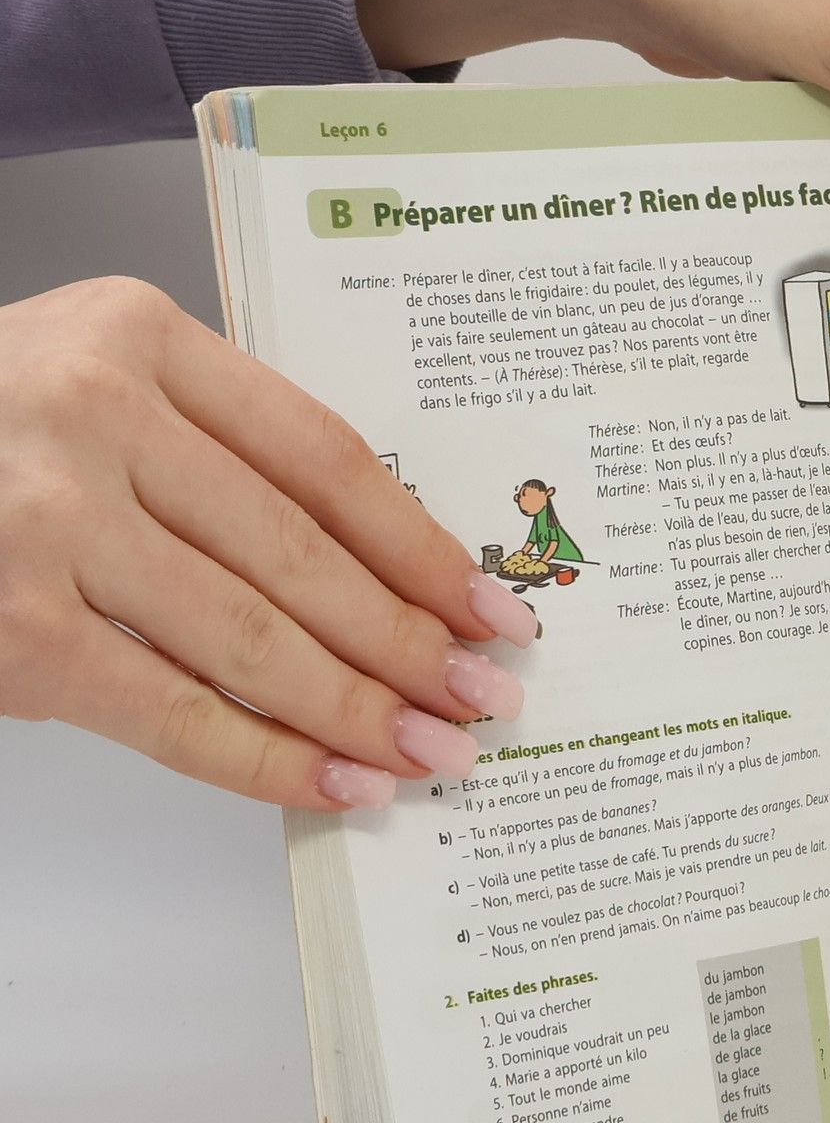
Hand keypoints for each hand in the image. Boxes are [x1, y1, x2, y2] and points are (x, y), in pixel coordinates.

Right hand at [0, 279, 537, 808]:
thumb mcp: (93, 390)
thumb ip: (214, 452)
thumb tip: (380, 582)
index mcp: (137, 337)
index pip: (323, 455)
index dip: (420, 543)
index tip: (488, 604)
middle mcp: (92, 414)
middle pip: (301, 552)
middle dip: (409, 642)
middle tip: (485, 699)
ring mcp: (44, 522)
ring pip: (252, 637)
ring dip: (359, 709)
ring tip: (434, 753)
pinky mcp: (10, 626)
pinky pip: (173, 711)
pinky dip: (267, 759)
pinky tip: (338, 784)